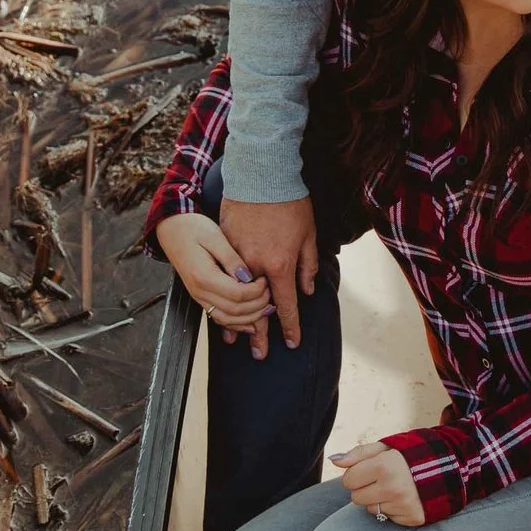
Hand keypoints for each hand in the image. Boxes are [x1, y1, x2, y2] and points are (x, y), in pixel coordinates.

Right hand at [155, 213, 274, 357]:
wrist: (172, 229)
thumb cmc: (192, 228)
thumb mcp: (216, 237)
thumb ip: (232, 259)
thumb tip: (248, 277)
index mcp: (204, 276)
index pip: (238, 294)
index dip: (257, 291)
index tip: (266, 280)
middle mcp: (199, 291)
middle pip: (235, 311)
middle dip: (258, 305)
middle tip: (270, 292)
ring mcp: (199, 296)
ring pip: (228, 319)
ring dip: (250, 318)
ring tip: (267, 307)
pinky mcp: (201, 297)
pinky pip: (219, 317)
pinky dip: (237, 323)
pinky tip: (251, 322)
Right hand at [221, 195, 317, 352]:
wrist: (261, 175)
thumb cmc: (289, 203)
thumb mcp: (308, 235)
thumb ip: (306, 266)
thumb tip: (305, 291)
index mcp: (279, 265)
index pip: (286, 305)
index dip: (290, 326)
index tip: (291, 343)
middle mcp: (255, 267)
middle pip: (257, 308)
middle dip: (259, 334)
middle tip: (260, 354)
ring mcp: (237, 257)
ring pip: (236, 296)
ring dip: (237, 320)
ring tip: (236, 341)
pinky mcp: (225, 246)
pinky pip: (224, 278)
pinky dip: (223, 296)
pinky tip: (221, 309)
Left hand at [332, 441, 422, 525]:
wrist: (444, 468)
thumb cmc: (407, 456)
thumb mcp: (383, 447)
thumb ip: (357, 453)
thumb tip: (334, 460)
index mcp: (383, 466)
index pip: (348, 480)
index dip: (357, 474)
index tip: (371, 470)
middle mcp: (393, 487)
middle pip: (356, 498)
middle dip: (365, 488)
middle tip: (383, 479)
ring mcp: (403, 504)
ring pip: (371, 509)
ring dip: (379, 500)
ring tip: (395, 488)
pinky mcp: (412, 517)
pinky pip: (388, 518)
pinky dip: (393, 510)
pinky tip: (404, 498)